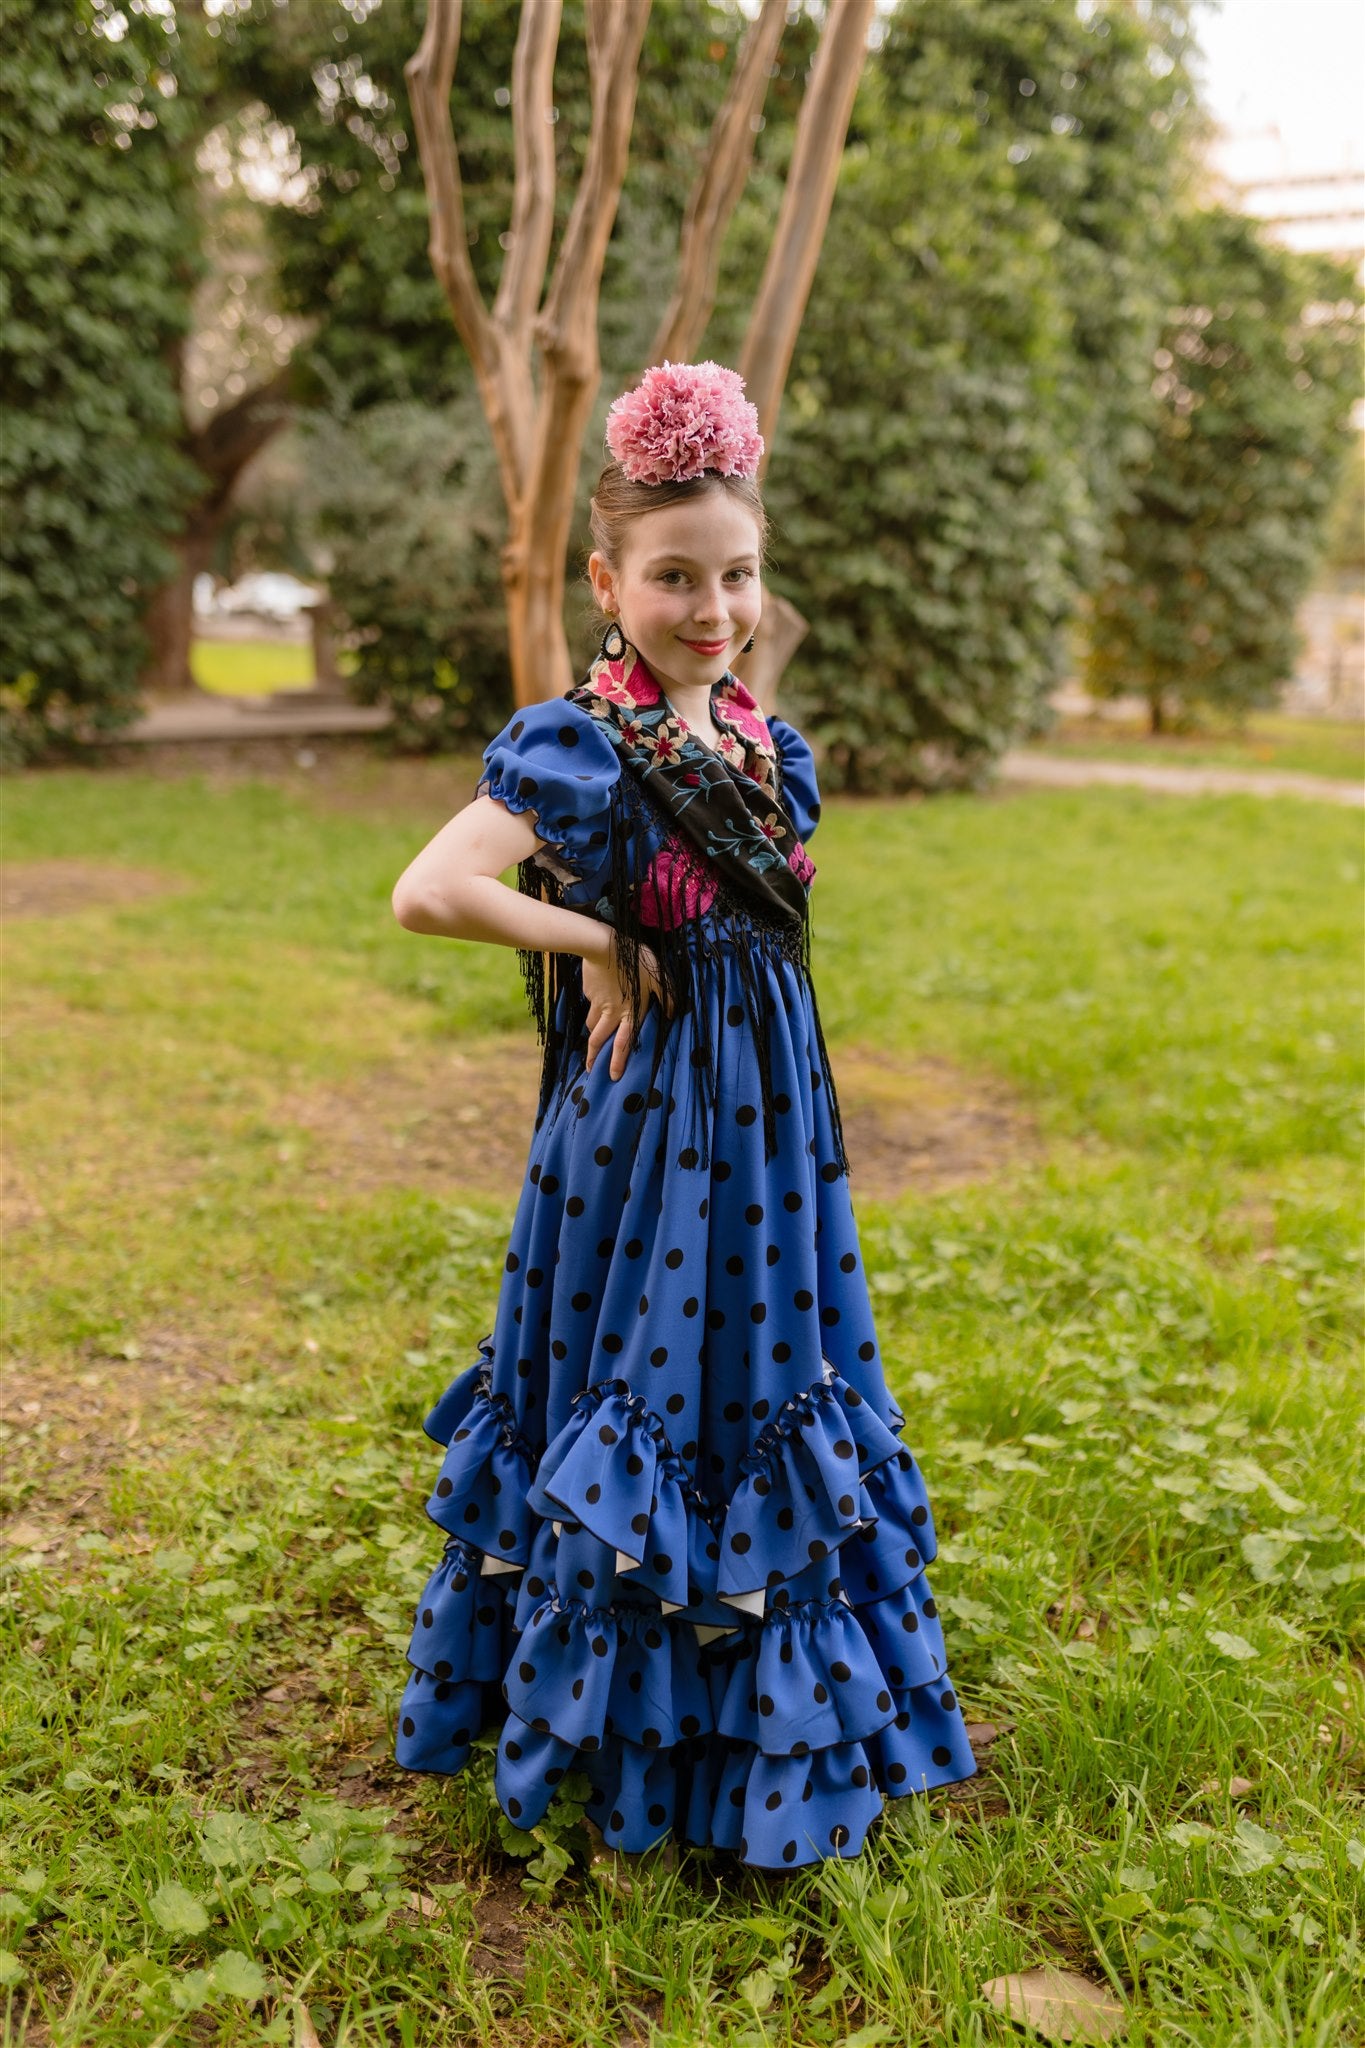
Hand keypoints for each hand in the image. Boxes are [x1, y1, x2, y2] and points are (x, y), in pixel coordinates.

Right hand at [582, 931, 668, 1080]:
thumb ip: (667, 996)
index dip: (618, 1061)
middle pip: (599, 1040)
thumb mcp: (658, 977)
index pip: (624, 1043)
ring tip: (593, 1040)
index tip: (613, 1077)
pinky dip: (593, 1005)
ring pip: (592, 1025)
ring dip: (592, 1034)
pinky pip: (590, 1004)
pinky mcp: (588, 992)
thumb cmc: (636, 960)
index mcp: (631, 1012)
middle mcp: (612, 1012)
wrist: (604, 945)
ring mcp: (597, 1003)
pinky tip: (598, 996)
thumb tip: (673, 1013)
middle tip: (590, 1070)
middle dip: (594, 1057)